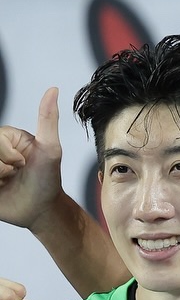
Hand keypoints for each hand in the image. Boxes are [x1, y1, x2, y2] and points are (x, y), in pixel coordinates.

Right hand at [0, 87, 62, 229]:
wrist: (40, 210)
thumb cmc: (47, 179)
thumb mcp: (50, 148)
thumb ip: (48, 119)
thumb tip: (53, 89)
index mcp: (8, 138)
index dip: (7, 154)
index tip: (22, 163)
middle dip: (0, 167)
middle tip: (14, 174)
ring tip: (6, 182)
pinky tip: (1, 187)